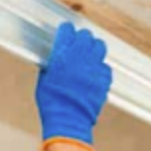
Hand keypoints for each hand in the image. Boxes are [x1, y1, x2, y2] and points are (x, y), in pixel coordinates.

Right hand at [36, 22, 112, 145]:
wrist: (68, 119)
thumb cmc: (52, 102)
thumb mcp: (44, 80)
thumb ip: (51, 65)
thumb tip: (53, 59)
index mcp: (62, 55)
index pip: (68, 31)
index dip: (66, 30)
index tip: (66, 31)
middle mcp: (80, 57)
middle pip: (85, 36)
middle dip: (82, 37)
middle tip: (79, 42)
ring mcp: (94, 68)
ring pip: (100, 47)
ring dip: (94, 48)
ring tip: (90, 53)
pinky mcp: (104, 79)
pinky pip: (105, 66)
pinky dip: (100, 67)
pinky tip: (95, 72)